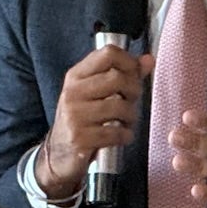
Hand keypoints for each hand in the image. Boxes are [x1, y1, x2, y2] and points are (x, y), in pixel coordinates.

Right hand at [35, 45, 156, 199]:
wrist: (58, 154)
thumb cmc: (81, 119)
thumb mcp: (95, 93)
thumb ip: (123, 74)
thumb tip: (148, 60)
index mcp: (76, 76)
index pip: (108, 54)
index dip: (129, 62)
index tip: (134, 74)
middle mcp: (73, 92)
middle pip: (117, 78)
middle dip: (134, 91)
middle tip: (132, 101)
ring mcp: (75, 115)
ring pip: (119, 106)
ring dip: (131, 116)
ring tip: (127, 121)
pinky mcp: (80, 138)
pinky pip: (116, 132)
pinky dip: (126, 135)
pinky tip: (122, 136)